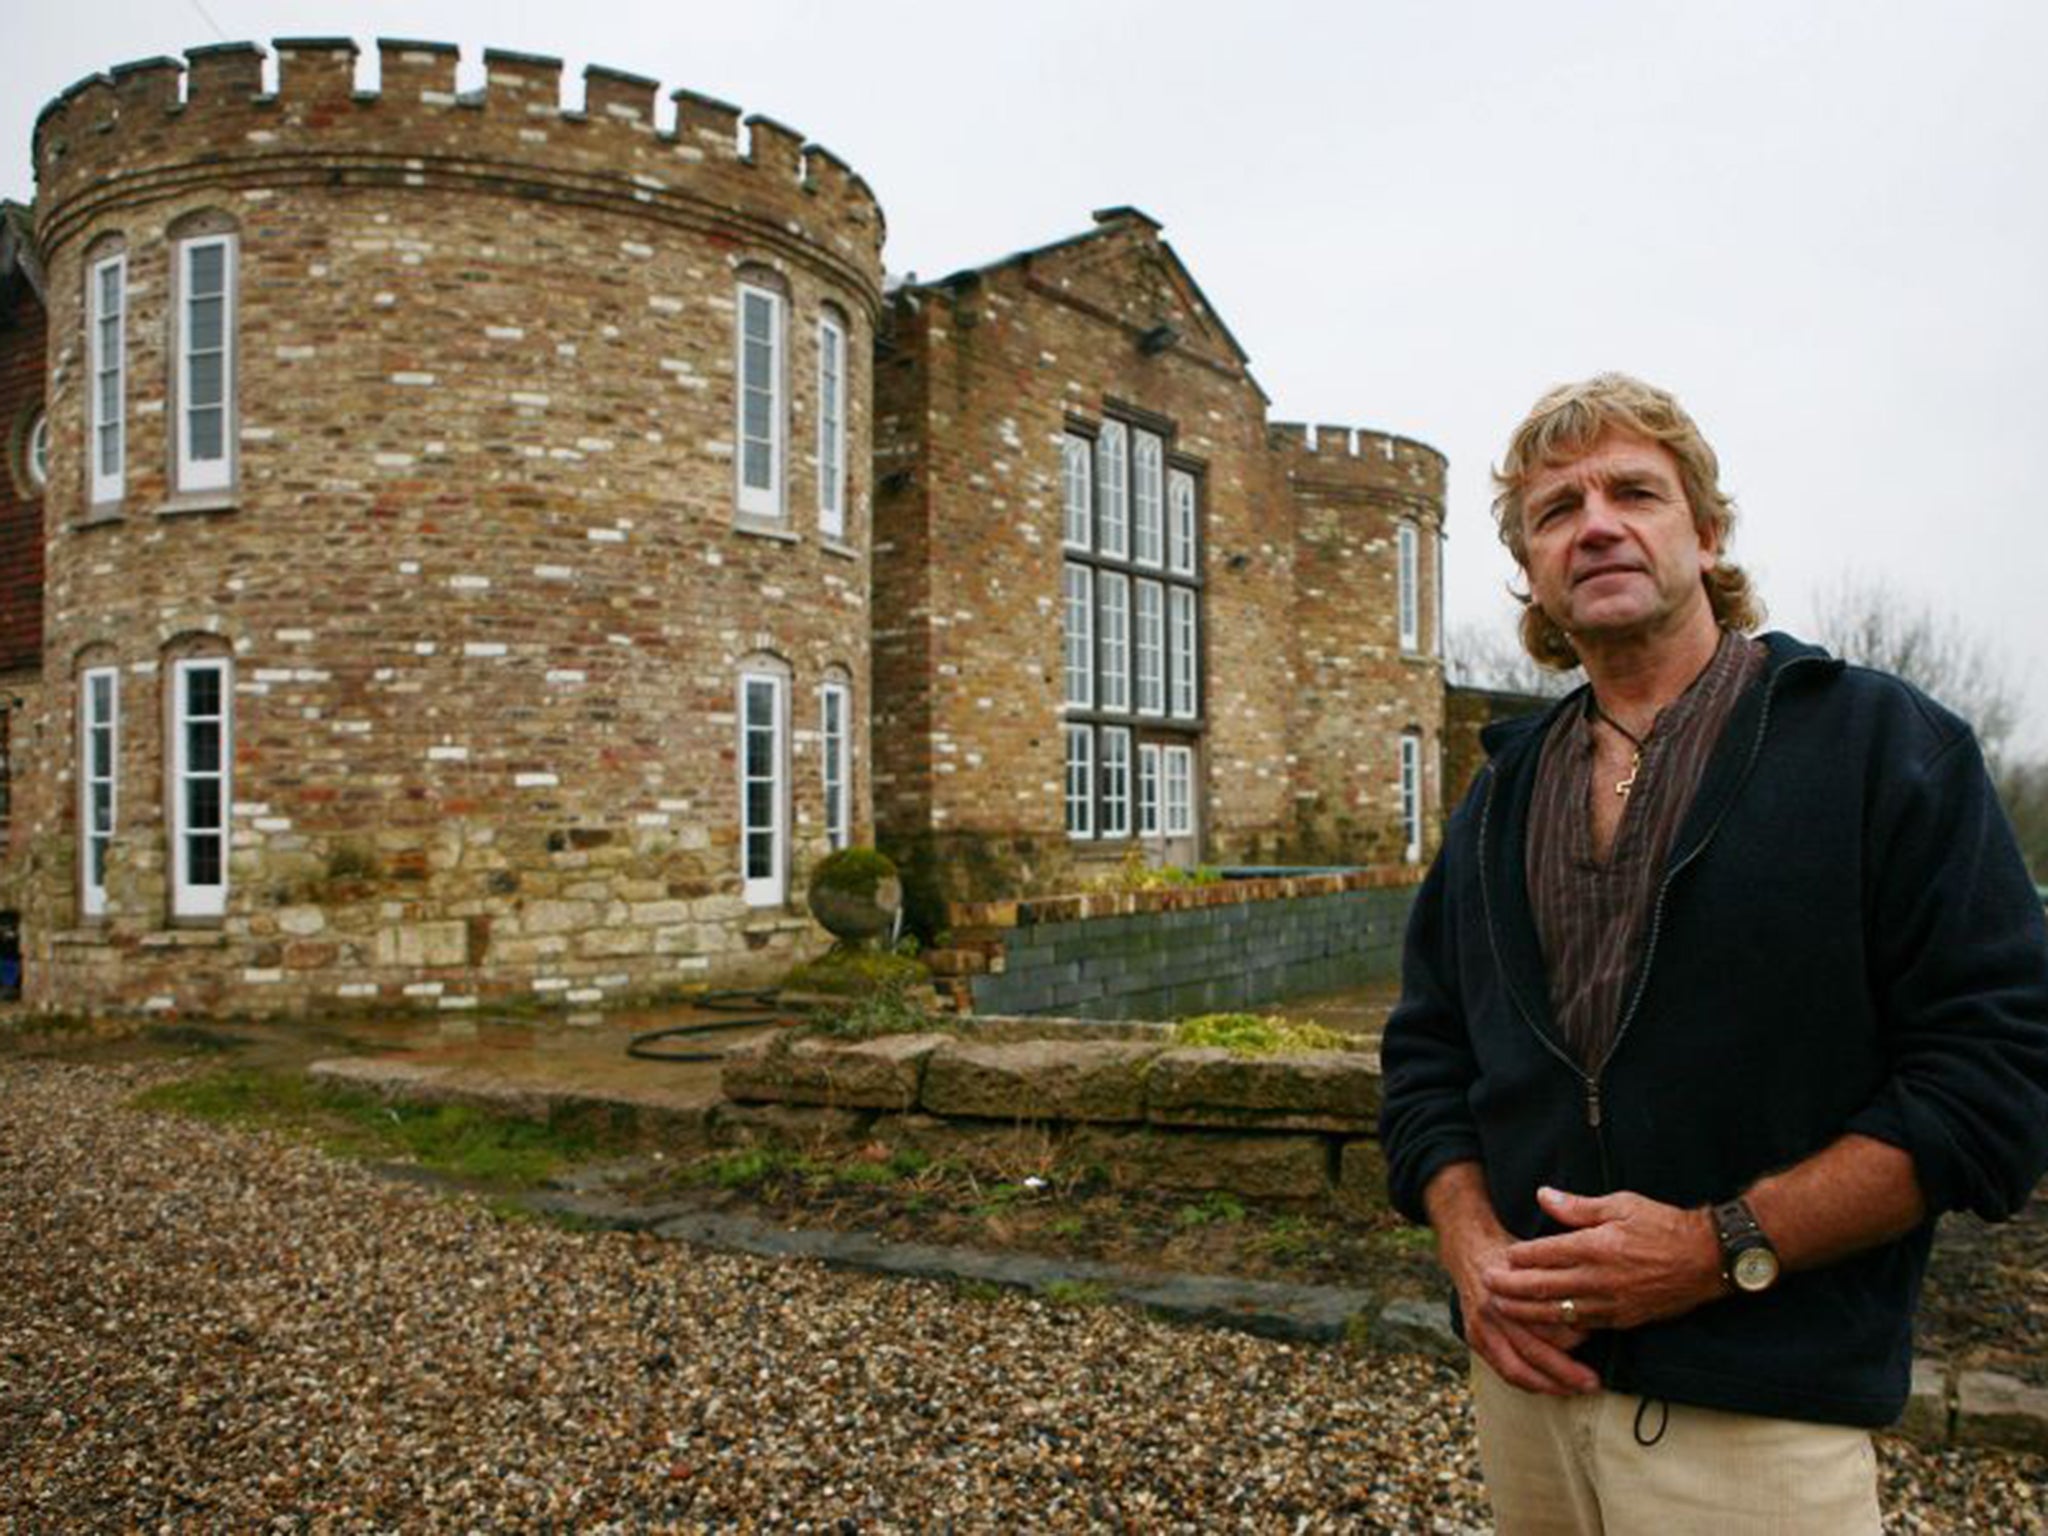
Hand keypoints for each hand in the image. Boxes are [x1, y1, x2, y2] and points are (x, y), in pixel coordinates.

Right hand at [1439, 1217, 1599, 1397]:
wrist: (1468, 1249)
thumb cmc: (1510, 1255)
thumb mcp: (1533, 1257)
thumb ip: (1554, 1280)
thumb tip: (1592, 1303)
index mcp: (1510, 1289)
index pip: (1546, 1323)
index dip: (1574, 1335)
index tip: (1597, 1341)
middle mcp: (1493, 1310)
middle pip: (1534, 1351)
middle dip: (1566, 1372)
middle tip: (1593, 1383)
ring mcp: (1480, 1327)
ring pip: (1517, 1368)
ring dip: (1548, 1384)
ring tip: (1575, 1390)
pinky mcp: (1474, 1338)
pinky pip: (1503, 1370)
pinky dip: (1527, 1383)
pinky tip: (1548, 1387)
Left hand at [1484, 1186, 1723, 1332]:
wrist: (1707, 1259)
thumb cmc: (1663, 1225)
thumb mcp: (1620, 1204)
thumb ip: (1577, 1207)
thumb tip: (1543, 1196)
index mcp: (1596, 1246)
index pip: (1545, 1254)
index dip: (1519, 1258)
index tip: (1500, 1257)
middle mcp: (1600, 1278)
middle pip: (1544, 1287)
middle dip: (1512, 1289)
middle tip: (1487, 1287)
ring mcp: (1611, 1302)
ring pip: (1559, 1312)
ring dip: (1528, 1312)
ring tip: (1504, 1310)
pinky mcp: (1624, 1319)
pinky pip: (1584, 1326)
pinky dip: (1559, 1326)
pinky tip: (1544, 1325)